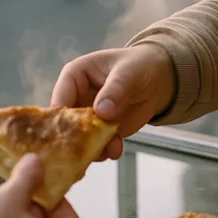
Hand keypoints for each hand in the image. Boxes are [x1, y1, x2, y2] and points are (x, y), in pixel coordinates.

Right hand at [51, 44, 174, 160]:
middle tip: (85, 150)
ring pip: (79, 138)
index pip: (61, 96)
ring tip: (108, 150)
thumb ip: (115, 90)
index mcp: (75, 76)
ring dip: (90, 148)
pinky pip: (96, 145)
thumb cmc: (138, 66)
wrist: (157, 80)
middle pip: (66, 122)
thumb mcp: (129, 72)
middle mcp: (76, 98)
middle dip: (74, 138)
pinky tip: (115, 150)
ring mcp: (87, 117)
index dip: (61, 116)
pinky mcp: (100, 131)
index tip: (69, 132)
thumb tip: (101, 111)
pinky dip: (104, 151)